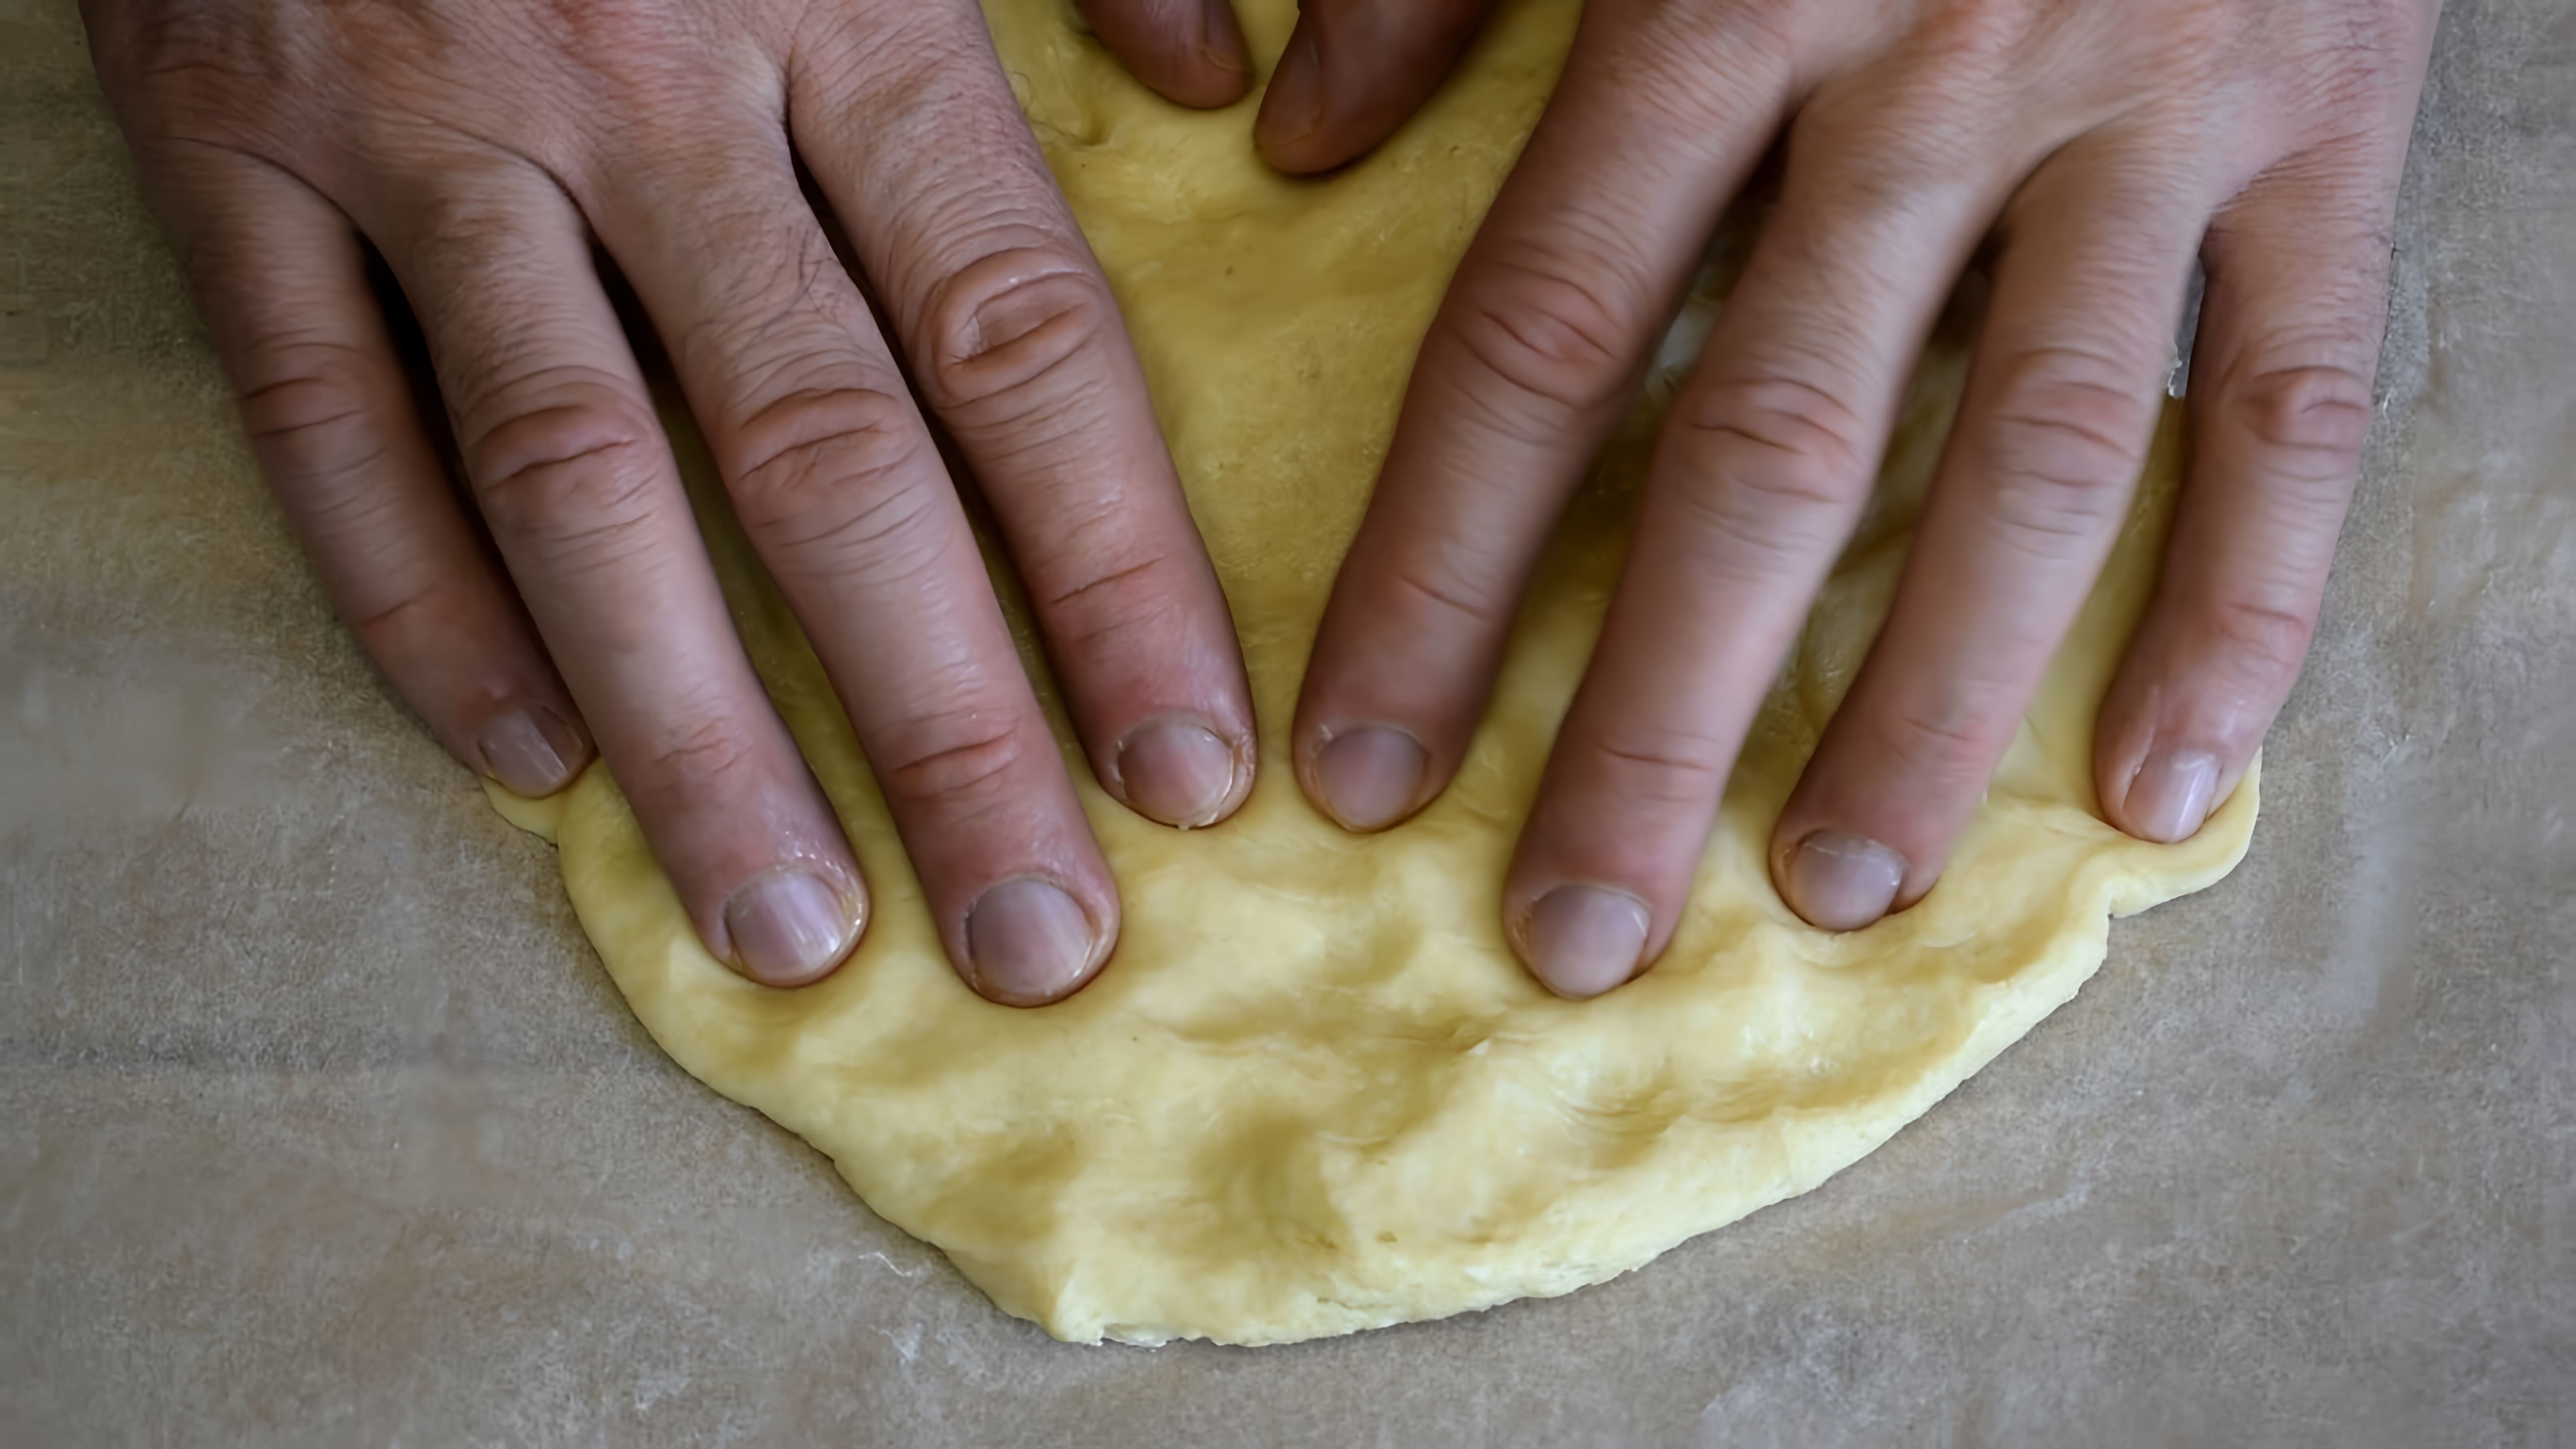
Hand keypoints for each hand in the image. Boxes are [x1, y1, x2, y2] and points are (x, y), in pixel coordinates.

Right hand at [85, 0, 1257, 1002]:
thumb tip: (1225, 99)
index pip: (1020, 338)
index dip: (1116, 572)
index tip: (1190, 771)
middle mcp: (642, 82)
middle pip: (825, 459)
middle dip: (944, 724)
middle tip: (1033, 942)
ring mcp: (418, 127)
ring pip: (578, 482)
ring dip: (693, 732)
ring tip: (791, 931)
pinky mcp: (227, 157)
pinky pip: (329, 424)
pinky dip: (420, 608)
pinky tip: (533, 769)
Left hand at [1227, 0, 2437, 994]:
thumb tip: (1295, 143)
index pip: (1543, 338)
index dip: (1439, 571)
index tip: (1365, 768)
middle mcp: (1934, 68)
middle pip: (1771, 449)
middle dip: (1659, 714)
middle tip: (1573, 932)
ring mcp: (2152, 101)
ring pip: (2036, 458)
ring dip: (1931, 701)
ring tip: (1830, 890)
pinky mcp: (2339, 126)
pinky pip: (2299, 400)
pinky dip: (2247, 600)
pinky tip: (2162, 785)